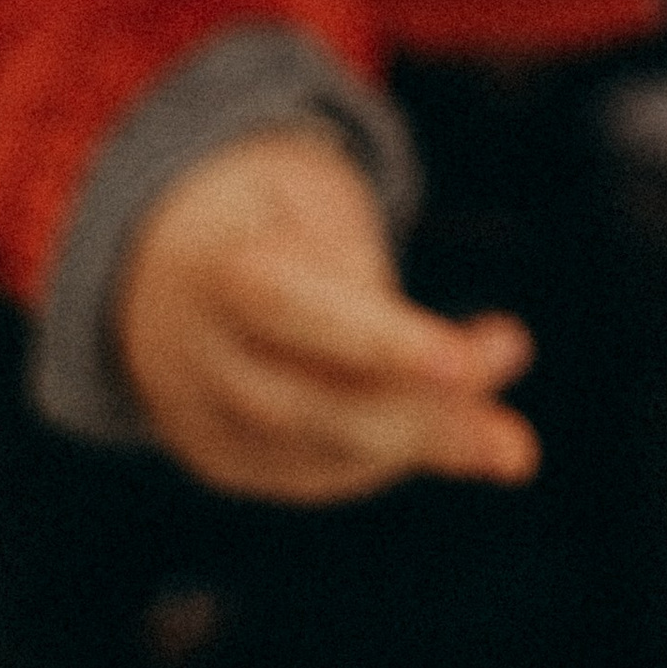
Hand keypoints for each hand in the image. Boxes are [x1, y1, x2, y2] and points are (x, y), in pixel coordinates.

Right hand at [114, 122, 538, 502]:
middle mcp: (200, 357)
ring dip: (423, 447)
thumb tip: (447, 360)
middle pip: (315, 406)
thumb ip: (363, 264)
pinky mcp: (221, 459)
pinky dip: (386, 459)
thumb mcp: (302, 192)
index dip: (380, 341)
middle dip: (425, 421)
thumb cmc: (261, 214)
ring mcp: (202, 419)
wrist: (150, 260)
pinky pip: (315, 475)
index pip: (295, 309)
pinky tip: (443, 435)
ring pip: (320, 455)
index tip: (462, 362)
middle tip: (516, 438)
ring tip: (505, 441)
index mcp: (216, 270)